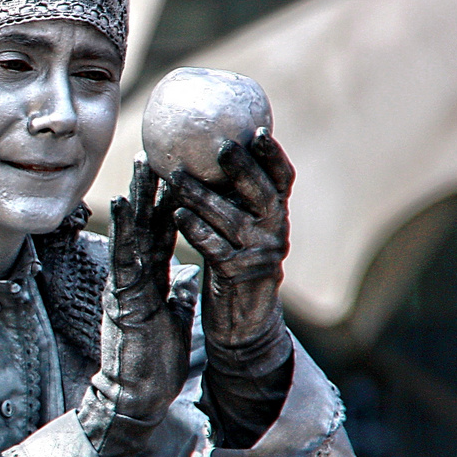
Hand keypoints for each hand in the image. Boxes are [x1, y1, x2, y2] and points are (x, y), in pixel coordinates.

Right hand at [80, 159, 199, 456]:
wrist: (134, 396)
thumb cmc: (152, 365)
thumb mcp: (172, 321)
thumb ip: (177, 296)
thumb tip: (190, 277)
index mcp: (149, 281)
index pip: (162, 234)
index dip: (169, 204)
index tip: (177, 173)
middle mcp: (135, 276)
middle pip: (146, 224)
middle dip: (153, 189)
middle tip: (158, 151)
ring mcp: (126, 284)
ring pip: (134, 232)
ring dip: (139, 197)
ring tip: (144, 163)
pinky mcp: (121, 296)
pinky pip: (124, 256)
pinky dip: (123, 228)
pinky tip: (123, 202)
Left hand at [167, 129, 294, 376]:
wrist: (243, 327)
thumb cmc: (234, 269)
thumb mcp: (241, 233)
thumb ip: (235, 202)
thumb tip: (211, 157)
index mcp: (274, 217)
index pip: (281, 180)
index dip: (272, 155)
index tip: (256, 129)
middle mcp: (275, 233)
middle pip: (261, 193)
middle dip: (241, 168)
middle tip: (219, 146)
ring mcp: (261, 255)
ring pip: (233, 219)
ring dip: (203, 196)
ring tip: (176, 176)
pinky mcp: (240, 277)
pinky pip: (216, 248)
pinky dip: (196, 230)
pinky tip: (176, 214)